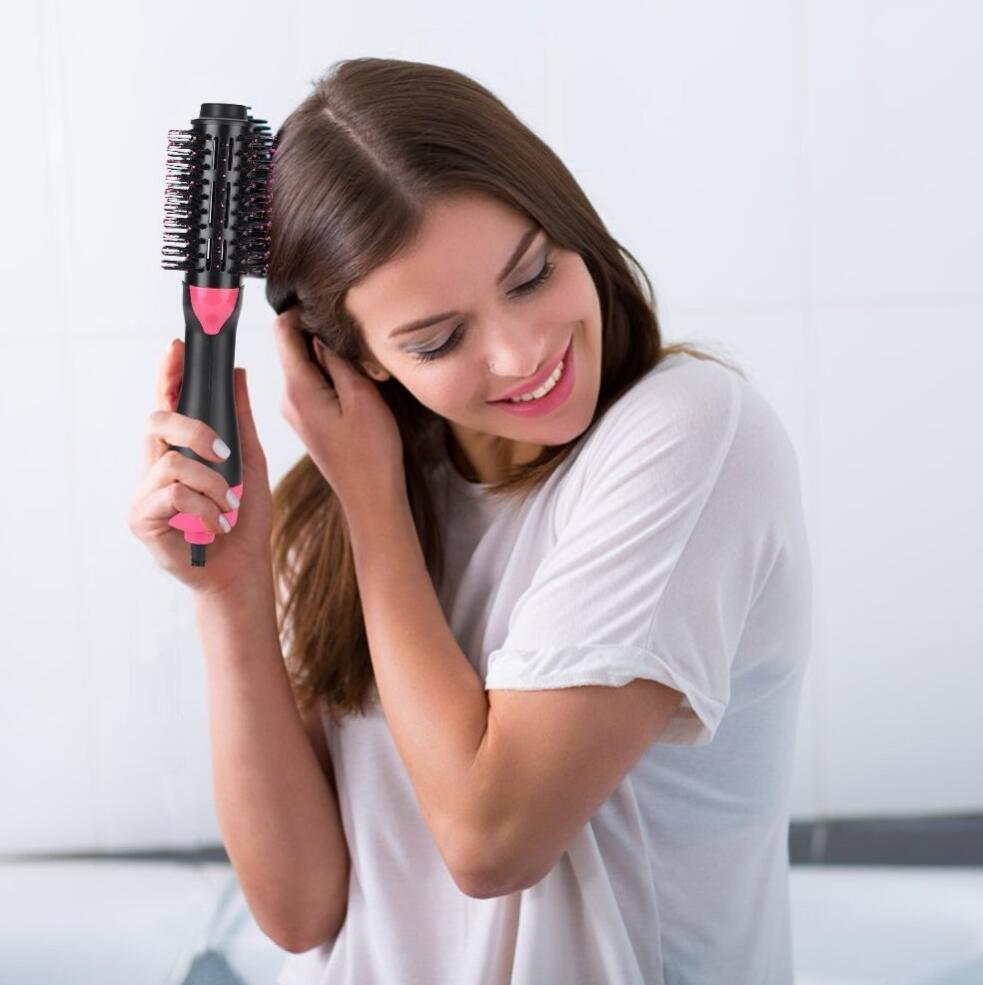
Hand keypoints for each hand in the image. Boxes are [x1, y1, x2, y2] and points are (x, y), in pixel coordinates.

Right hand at [127, 339, 274, 599]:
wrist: (242, 570)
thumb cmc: (244, 520)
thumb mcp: (250, 464)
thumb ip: (240, 421)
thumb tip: (237, 374)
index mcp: (180, 450)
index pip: (168, 403)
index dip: (167, 374)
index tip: (177, 349)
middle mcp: (157, 467)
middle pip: (158, 421)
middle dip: (196, 431)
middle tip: (225, 453)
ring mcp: (145, 493)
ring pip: (173, 463)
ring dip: (212, 485)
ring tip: (228, 507)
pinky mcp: (142, 519)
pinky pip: (173, 495)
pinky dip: (205, 509)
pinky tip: (217, 527)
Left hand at [273, 309, 405, 509]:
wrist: (371, 496)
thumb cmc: (371, 453)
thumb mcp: (362, 396)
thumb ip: (338, 359)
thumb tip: (322, 329)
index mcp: (297, 389)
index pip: (283, 331)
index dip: (303, 311)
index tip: (328, 305)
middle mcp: (288, 398)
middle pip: (292, 345)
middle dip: (319, 333)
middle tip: (353, 339)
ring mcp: (295, 411)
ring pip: (304, 365)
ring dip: (328, 357)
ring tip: (359, 367)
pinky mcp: (308, 420)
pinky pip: (312, 384)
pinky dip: (330, 376)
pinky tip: (355, 387)